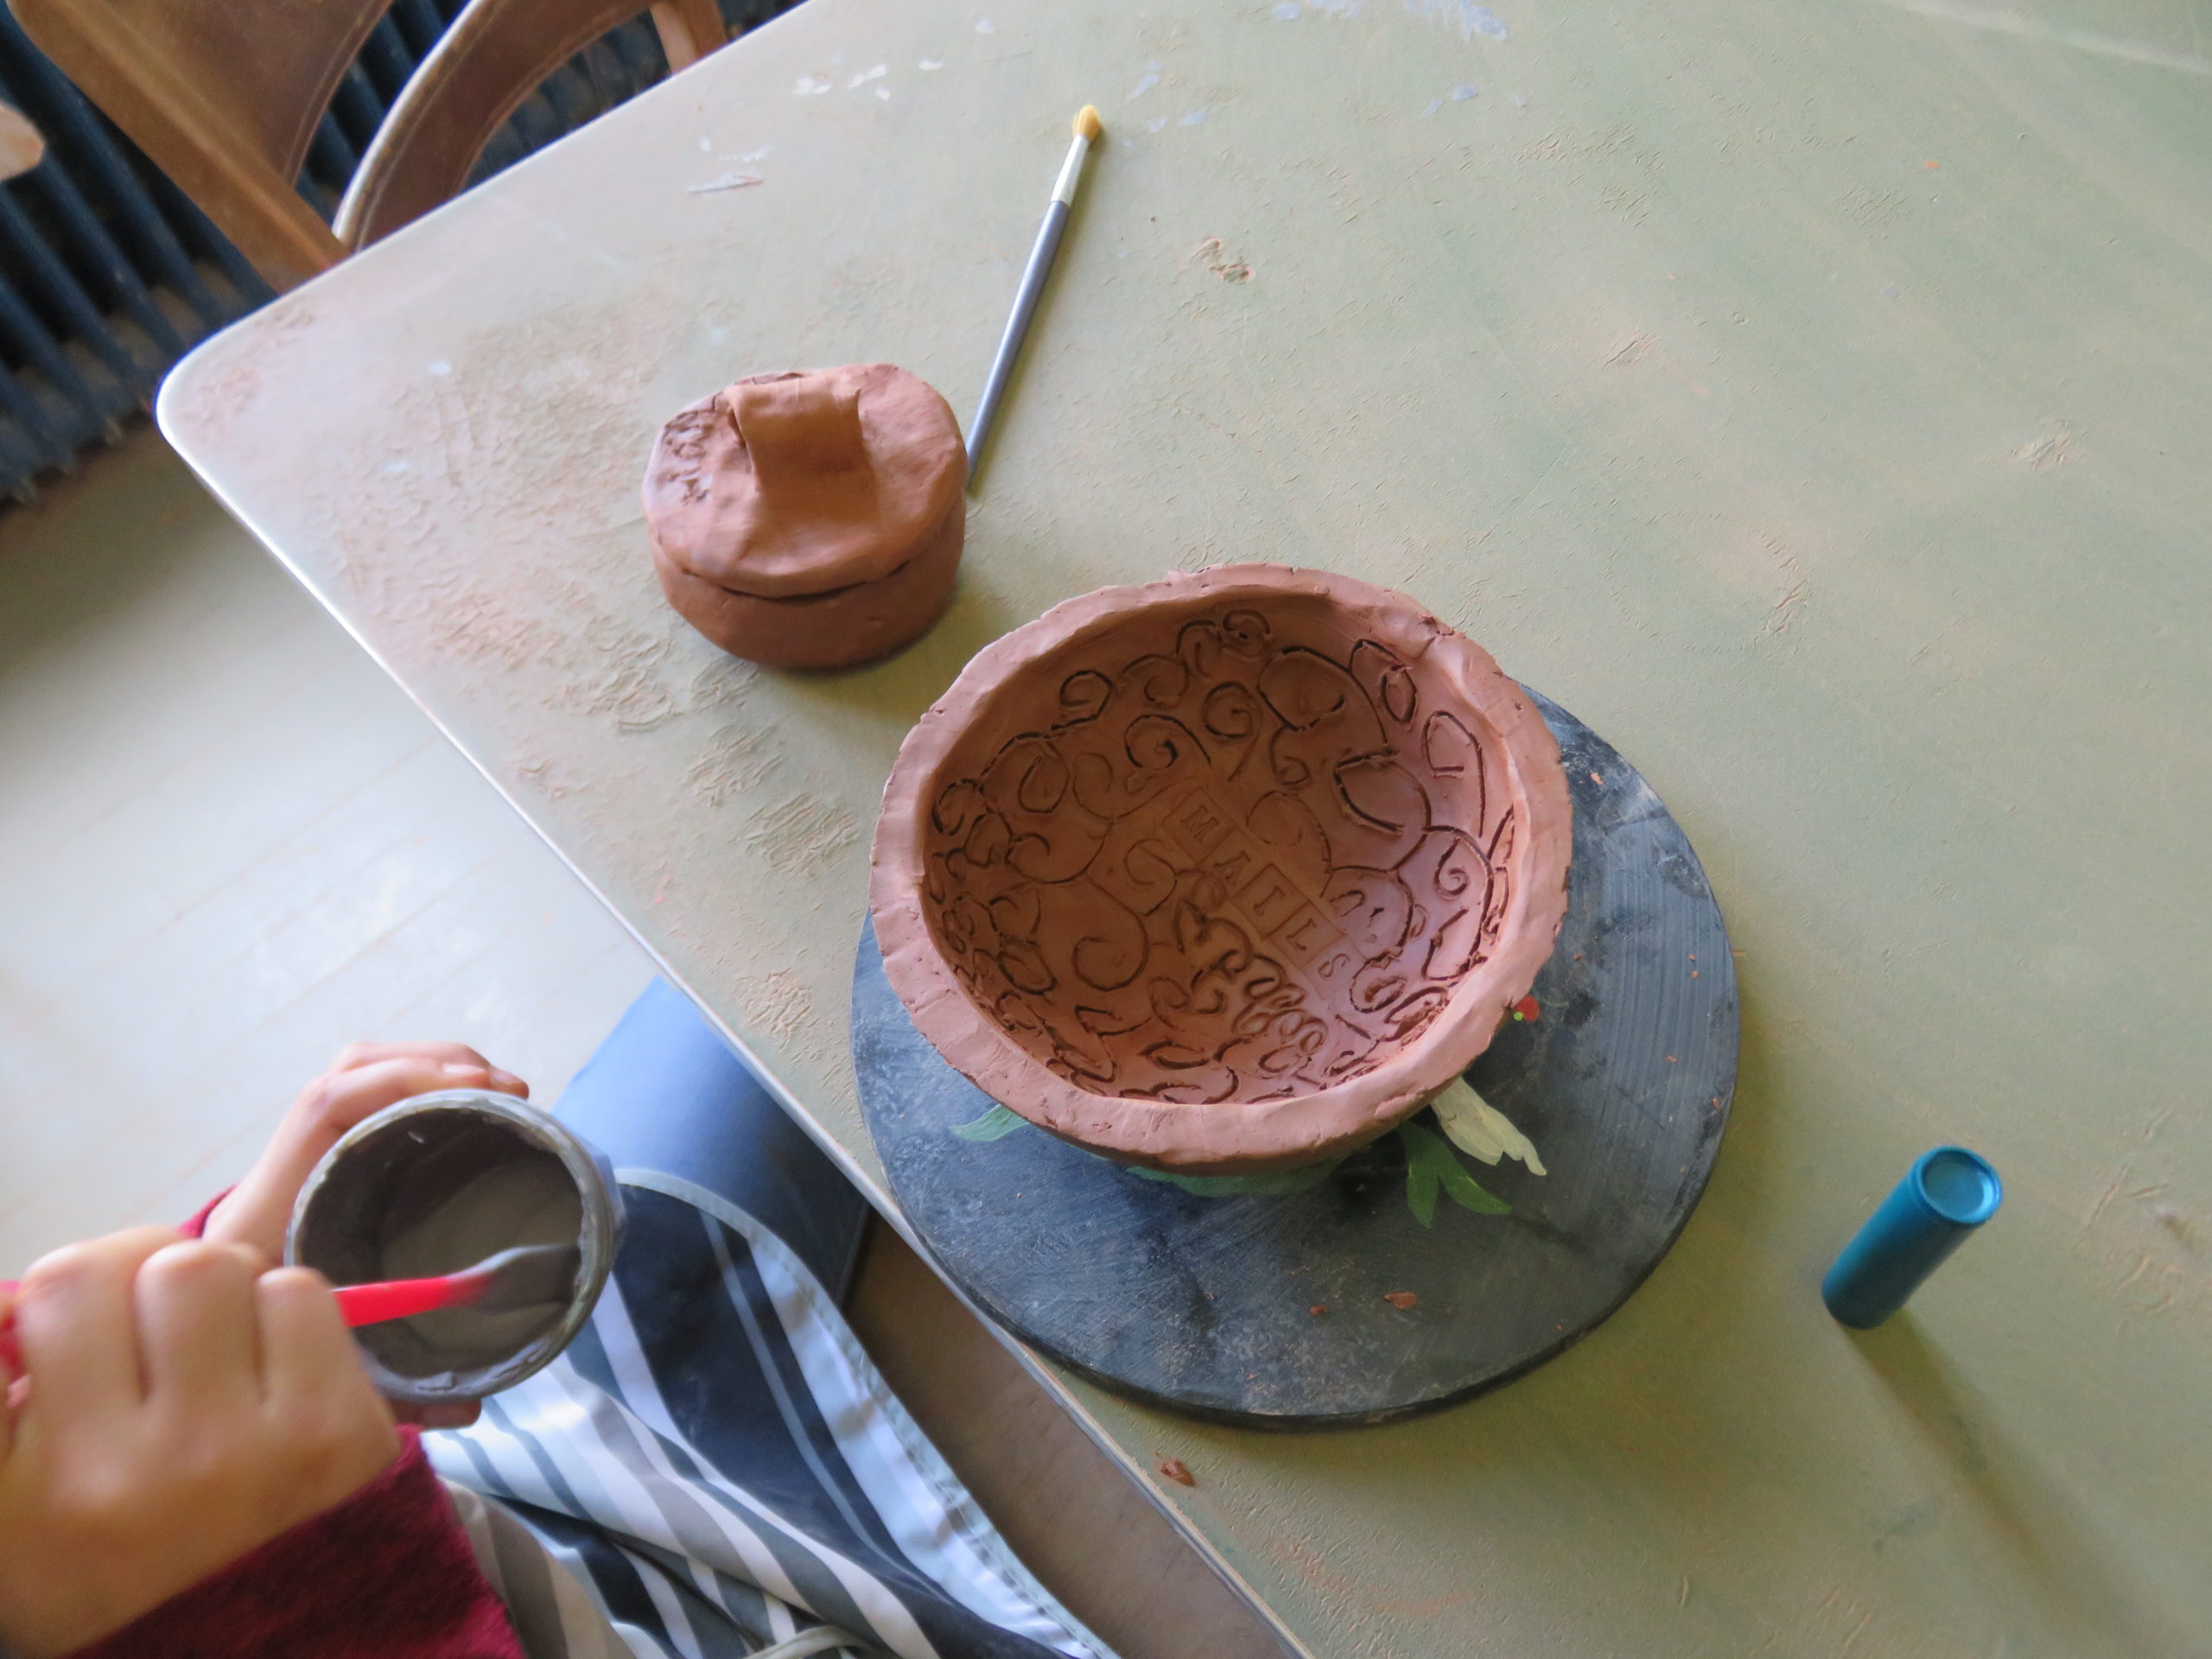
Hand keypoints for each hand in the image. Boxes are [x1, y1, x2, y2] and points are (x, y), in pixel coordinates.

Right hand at [0, 1229, 398, 1656]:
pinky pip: (298, 1291)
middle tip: (151, 1331)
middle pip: (109, 1268)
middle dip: (131, 1283)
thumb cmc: (125, 1551)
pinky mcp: (333, 1438)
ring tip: (214, 1357)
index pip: (4, 1324)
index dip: (33, 1307)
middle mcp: (111, 1481)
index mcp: (10, 1505)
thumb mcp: (35, 1482)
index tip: (53, 1330)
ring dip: (215, 1293)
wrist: (254, 1646)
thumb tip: (83, 1254)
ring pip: (211, 1266)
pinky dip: (284, 1313)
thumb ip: (55, 1351)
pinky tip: (272, 1376)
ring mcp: (229, 1457)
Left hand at [202, 1043, 526, 1432]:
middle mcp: (286, 1170)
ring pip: (361, 1074)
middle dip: (435, 1064)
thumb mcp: (324, 1375)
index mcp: (275, 1207)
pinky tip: (470, 1105)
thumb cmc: (260, 1361)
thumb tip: (474, 1404)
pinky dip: (424, 1085)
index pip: (328, 1106)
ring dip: (435, 1065)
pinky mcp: (325, 1161)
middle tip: (507, 1092)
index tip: (475, 1097)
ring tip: (500, 1090)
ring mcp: (304, 1157)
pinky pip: (370, 1098)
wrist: (202, 1361)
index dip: (403, 1084)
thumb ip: (391, 1395)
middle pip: (350, 1071)